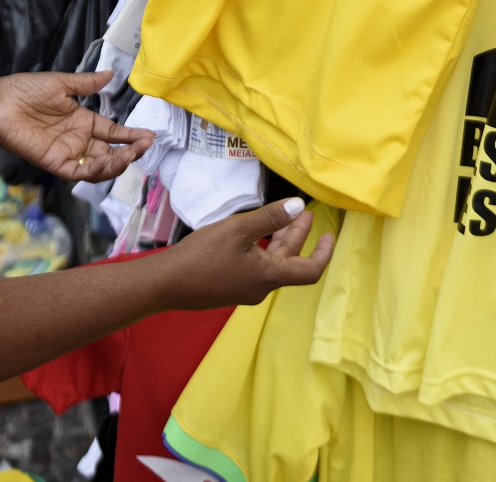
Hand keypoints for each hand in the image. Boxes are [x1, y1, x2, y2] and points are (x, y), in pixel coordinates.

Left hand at [0, 71, 153, 182]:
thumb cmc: (25, 90)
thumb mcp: (61, 83)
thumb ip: (87, 83)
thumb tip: (110, 74)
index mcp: (82, 121)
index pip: (113, 132)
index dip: (131, 135)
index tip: (149, 135)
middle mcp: (78, 140)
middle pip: (111, 151)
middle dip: (130, 151)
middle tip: (144, 145)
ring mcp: (68, 153)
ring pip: (99, 166)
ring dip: (117, 163)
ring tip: (131, 154)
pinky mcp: (55, 163)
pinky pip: (80, 173)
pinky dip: (96, 170)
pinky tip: (109, 161)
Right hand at [155, 198, 334, 308]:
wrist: (166, 284)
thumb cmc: (202, 256)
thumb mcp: (238, 230)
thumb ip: (270, 218)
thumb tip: (299, 206)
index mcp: (268, 277)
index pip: (310, 271)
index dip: (324, 253)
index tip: (329, 235)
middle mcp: (261, 288)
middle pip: (289, 262)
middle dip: (299, 236)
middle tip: (306, 214)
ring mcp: (245, 289)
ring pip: (272, 264)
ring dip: (281, 241)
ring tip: (286, 217)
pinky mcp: (230, 288)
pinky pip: (256, 268)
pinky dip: (265, 249)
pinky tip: (256, 235)